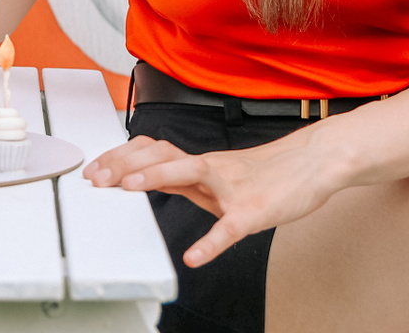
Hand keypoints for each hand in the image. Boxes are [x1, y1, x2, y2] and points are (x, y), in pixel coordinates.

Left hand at [84, 134, 342, 267]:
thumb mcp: (219, 173)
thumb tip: (149, 179)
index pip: (153, 151)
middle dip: (125, 164)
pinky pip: (230, 227)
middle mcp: (211, 169)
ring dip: (157, 176)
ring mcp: (232, 188)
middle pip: (162, 155)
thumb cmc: (267, 172)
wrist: (313, 162)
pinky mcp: (254, 210)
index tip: (94, 168)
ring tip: (128, 187)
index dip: (121, 157)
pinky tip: (195, 257)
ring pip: (191, 172)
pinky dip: (211, 243)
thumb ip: (186, 178)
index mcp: (201, 163)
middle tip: (97, 177)